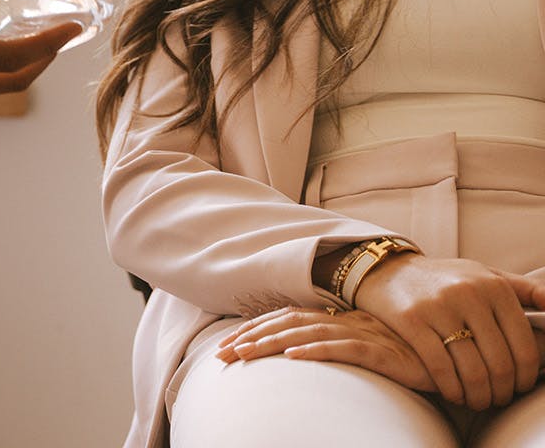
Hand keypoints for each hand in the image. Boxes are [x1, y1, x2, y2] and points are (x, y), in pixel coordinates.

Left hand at [215, 307, 432, 391]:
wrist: (455, 356)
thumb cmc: (408, 356)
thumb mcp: (365, 349)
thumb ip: (335, 346)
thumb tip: (296, 355)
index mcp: (340, 319)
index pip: (287, 319)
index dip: (256, 329)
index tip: (227, 344)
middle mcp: (347, 322)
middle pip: (289, 324)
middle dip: (252, 337)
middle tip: (221, 354)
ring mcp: (365, 334)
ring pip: (308, 334)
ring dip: (272, 343)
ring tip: (243, 354)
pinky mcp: (384, 352)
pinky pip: (345, 350)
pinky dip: (317, 351)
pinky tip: (294, 357)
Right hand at [349, 255, 544, 409]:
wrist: (388, 269)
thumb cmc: (445, 279)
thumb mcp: (485, 275)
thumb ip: (523, 290)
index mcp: (494, 287)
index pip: (524, 347)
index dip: (525, 376)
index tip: (518, 388)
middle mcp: (469, 295)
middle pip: (500, 363)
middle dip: (502, 391)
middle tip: (497, 399)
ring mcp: (439, 307)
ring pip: (472, 370)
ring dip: (478, 396)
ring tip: (477, 401)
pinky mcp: (411, 320)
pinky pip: (440, 367)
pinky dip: (451, 388)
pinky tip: (454, 394)